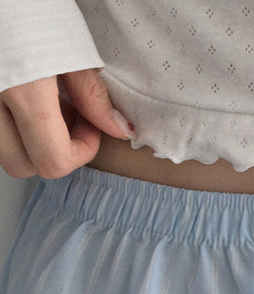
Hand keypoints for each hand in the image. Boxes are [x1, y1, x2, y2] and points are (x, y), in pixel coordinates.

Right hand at [0, 68, 135, 178]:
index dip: (82, 151)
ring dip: (29, 140)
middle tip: (71, 118)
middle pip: (23, 165)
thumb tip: (118, 129)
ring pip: (3, 151)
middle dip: (54, 151)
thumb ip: (92, 93)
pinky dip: (10, 124)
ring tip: (45, 103)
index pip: (54, 160)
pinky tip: (23, 97)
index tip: (92, 128)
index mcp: (20, 90)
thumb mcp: (70, 44)